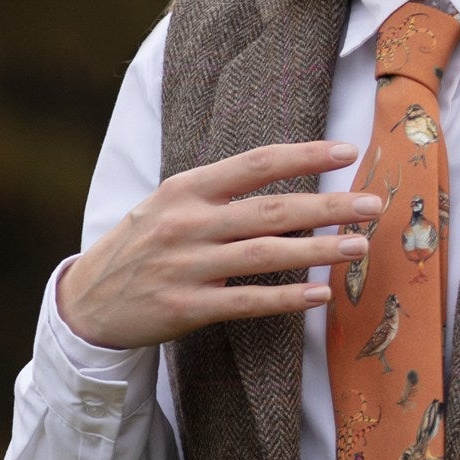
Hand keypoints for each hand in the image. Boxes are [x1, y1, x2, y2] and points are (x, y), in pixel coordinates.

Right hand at [55, 140, 380, 348]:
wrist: (86, 302)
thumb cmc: (141, 247)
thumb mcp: (168, 206)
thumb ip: (219, 194)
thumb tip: (288, 182)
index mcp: (186, 188)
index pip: (256, 163)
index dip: (305, 156)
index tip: (349, 152)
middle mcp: (186, 222)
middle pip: (271, 209)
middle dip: (329, 206)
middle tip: (374, 205)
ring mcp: (185, 266)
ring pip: (266, 254)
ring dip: (319, 250)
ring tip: (359, 247)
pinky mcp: (186, 307)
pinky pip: (248, 301)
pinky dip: (287, 297)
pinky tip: (321, 294)